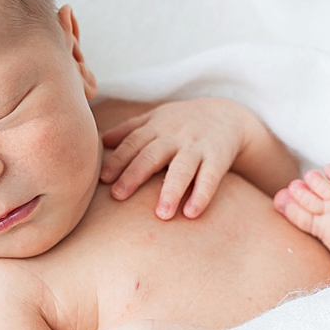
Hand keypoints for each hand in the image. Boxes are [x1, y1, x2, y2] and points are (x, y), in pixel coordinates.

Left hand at [100, 99, 257, 219]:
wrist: (228, 114)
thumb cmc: (183, 122)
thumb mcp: (157, 118)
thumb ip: (130, 129)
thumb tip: (101, 141)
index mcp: (156, 127)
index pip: (133, 143)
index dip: (118, 160)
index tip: (103, 180)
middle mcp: (175, 136)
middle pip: (152, 155)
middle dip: (135, 174)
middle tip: (118, 196)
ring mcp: (197, 147)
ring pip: (182, 168)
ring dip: (171, 190)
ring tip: (162, 215)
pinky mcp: (218, 157)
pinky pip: (210, 177)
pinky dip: (202, 194)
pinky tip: (192, 213)